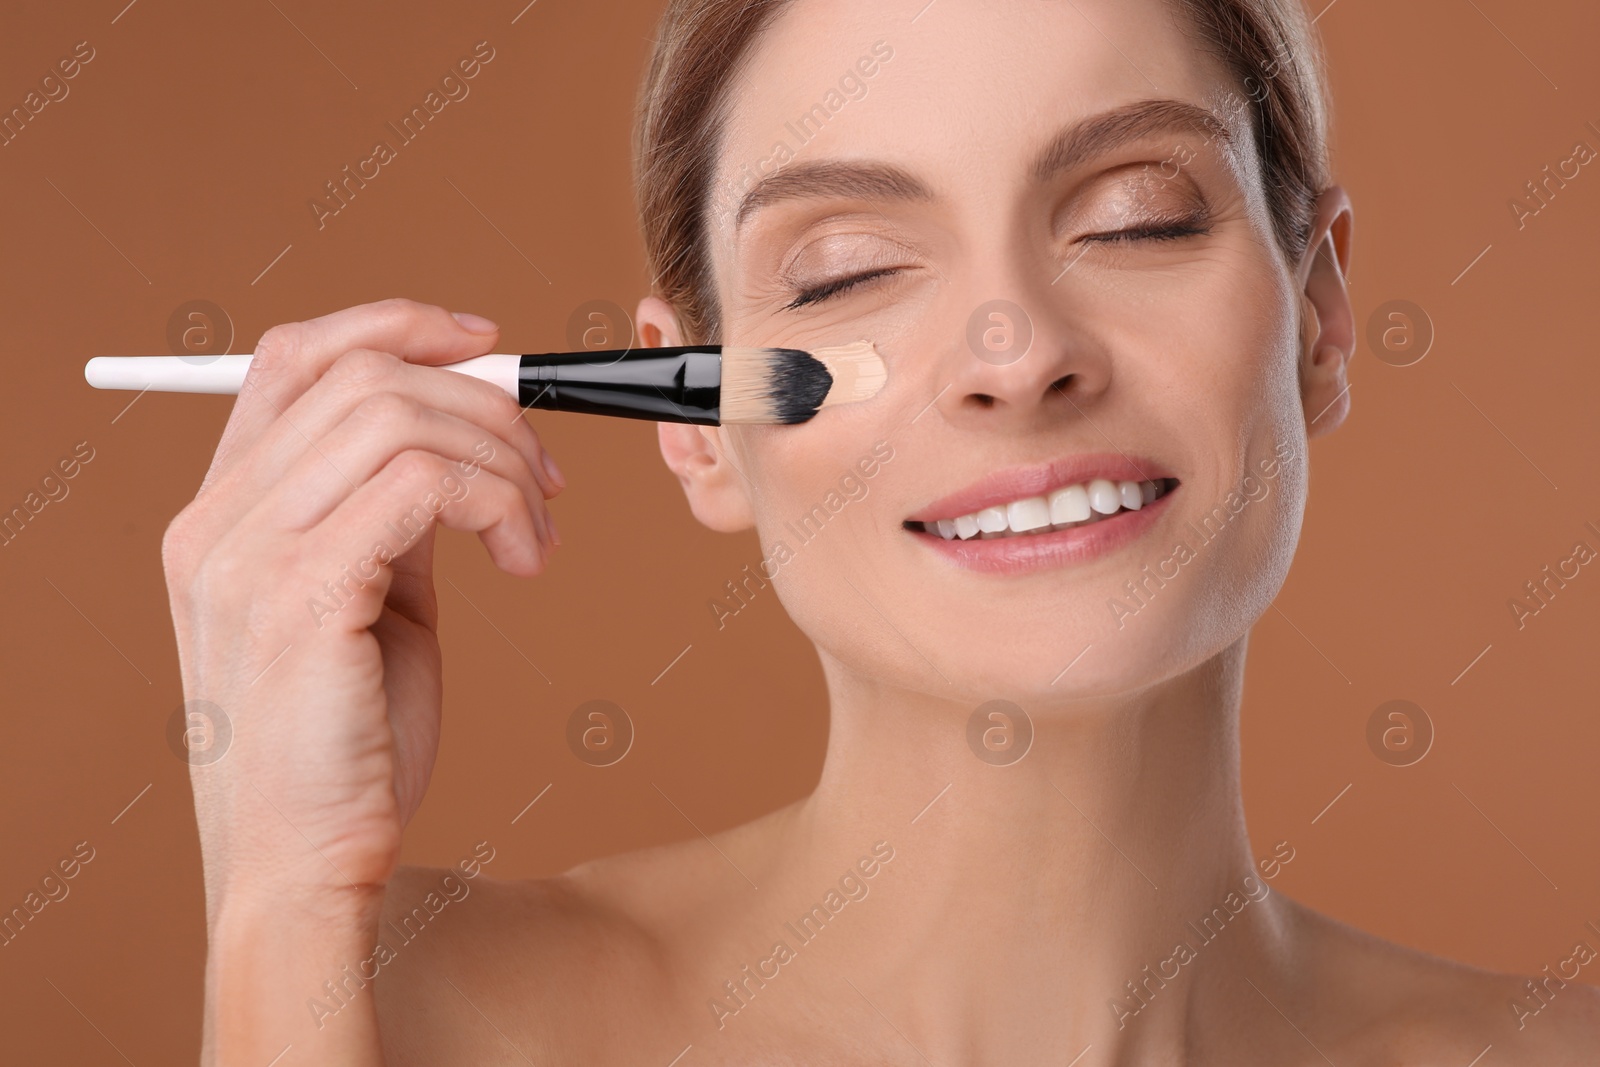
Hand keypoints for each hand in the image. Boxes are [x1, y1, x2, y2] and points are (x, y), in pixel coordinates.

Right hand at [161, 298, 562, 916]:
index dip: (397, 324)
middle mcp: (216, 521)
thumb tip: (465, 440)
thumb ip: (390, 513)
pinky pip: (424, 483)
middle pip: (361, 373)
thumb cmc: (346, 744)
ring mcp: (248, 556)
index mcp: (221, 512)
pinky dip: (500, 502)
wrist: (305, 865)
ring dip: (503, 460)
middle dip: (483, 404)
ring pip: (401, 416)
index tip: (488, 344)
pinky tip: (528, 558)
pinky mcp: (302, 595)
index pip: (293, 354)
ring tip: (540, 533)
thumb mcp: (366, 601)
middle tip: (547, 475)